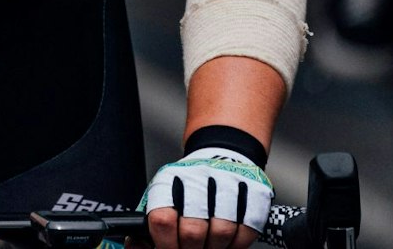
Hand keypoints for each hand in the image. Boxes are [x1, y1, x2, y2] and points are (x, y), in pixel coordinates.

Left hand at [141, 147, 272, 248]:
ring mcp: (228, 183)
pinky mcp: (254, 192)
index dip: (166, 244)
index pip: (162, 219)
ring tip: (210, 245)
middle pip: (193, 231)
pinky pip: (247, 231)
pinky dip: (237, 244)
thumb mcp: (163, 196)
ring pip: (222, 233)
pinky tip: (228, 241)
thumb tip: (138, 247)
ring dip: (215, 248)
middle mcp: (198, 178)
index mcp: (169, 180)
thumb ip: (151, 224)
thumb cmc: (189, 184)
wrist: (222, 154)